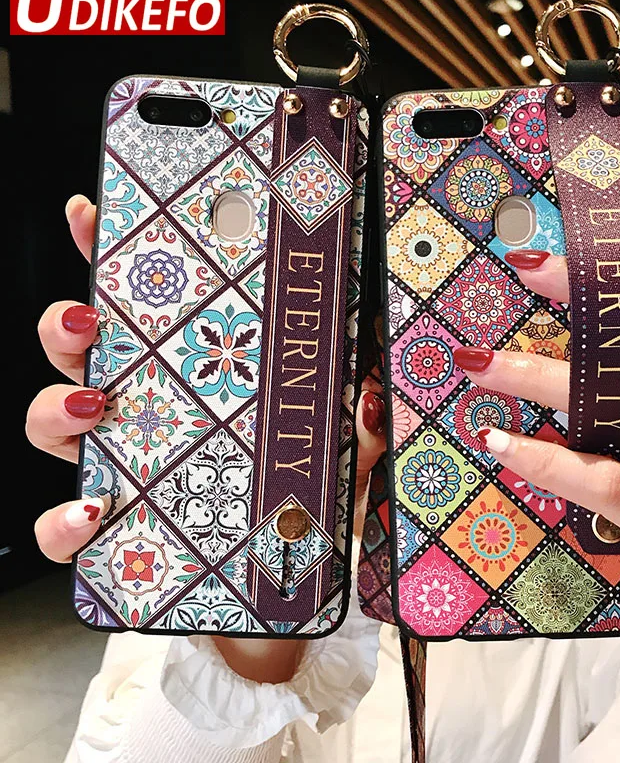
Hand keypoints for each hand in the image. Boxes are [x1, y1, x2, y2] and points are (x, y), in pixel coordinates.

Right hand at [27, 196, 386, 682]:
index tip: (95, 213)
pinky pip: (65, 526)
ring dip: (58, 406)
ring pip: (56, 421)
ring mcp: (124, 468)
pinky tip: (94, 510)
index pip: (146, 307)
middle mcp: (148, 411)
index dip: (113, 254)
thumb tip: (377, 384)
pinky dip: (64, 519)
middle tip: (90, 315)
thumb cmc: (307, 506)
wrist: (279, 592)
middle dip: (68, 323)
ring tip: (98, 404)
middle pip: (81, 351)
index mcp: (194, 374)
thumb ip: (363, 415)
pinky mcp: (116, 536)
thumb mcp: (346, 450)